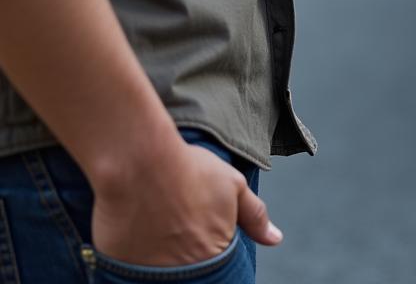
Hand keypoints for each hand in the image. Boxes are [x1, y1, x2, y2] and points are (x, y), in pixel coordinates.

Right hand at [91, 138, 280, 266]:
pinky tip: (138, 241)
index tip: (201, 237)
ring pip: (162, 277)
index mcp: (214, 254)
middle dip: (189, 261)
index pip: (218, 269)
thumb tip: (275, 239)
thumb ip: (254, 216)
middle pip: (191, 275)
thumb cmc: (190, 170)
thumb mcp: (232, 185)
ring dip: (163, 263)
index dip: (211, 254)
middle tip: (179, 232)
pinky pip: (132, 276)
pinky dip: (137, 266)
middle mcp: (184, 272)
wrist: (140, 162)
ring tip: (160, 233)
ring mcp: (150, 275)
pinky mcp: (121, 270)